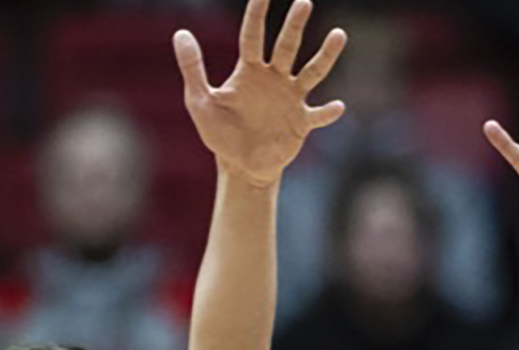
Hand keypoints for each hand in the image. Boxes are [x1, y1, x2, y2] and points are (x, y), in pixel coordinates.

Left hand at [174, 0, 345, 187]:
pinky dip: (327, 112)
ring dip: (325, 56)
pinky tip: (337, 106)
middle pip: (286, 46)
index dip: (257, 14)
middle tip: (303, 2)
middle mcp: (274, 78)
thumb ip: (192, 68)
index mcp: (250, 70)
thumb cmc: (220, 132)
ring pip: (312, 72)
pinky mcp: (302, 122)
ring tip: (338, 35)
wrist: (240, 165)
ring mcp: (291, 98)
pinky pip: (317, 115)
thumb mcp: (200, 101)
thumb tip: (180, 33)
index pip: (252, 35)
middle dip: (294, 25)